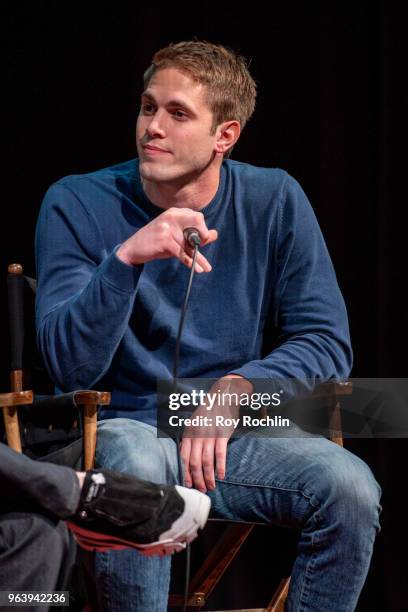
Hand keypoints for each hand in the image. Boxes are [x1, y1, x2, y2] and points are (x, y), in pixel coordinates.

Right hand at [116, 207, 217, 271]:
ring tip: (206, 267)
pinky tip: (196, 269)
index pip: (197, 216)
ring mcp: (167, 227)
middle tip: (201, 249)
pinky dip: (189, 262)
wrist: (133, 249)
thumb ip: (193, 235)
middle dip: (203, 237)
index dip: (202, 229)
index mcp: (174, 212)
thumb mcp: (175, 237)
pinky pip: (181, 252)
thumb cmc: (156, 243)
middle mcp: (171, 216)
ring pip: (189, 242)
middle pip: (197, 221)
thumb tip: (215, 234)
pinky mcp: (164, 240)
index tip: (202, 240)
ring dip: (199, 257)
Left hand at [180, 375, 253, 492]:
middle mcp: (197, 434)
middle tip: (201, 490)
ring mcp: (210, 434)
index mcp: (188, 432)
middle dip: (196, 479)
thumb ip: (190, 437)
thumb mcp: (194, 421)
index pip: (183, 457)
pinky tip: (221, 476)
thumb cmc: (209, 411)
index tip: (188, 484)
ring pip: (206, 461)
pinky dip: (220, 467)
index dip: (185, 472)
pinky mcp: (222, 434)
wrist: (223, 395)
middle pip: (194, 462)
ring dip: (208, 477)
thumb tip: (185, 455)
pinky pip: (220, 454)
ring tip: (211, 486)